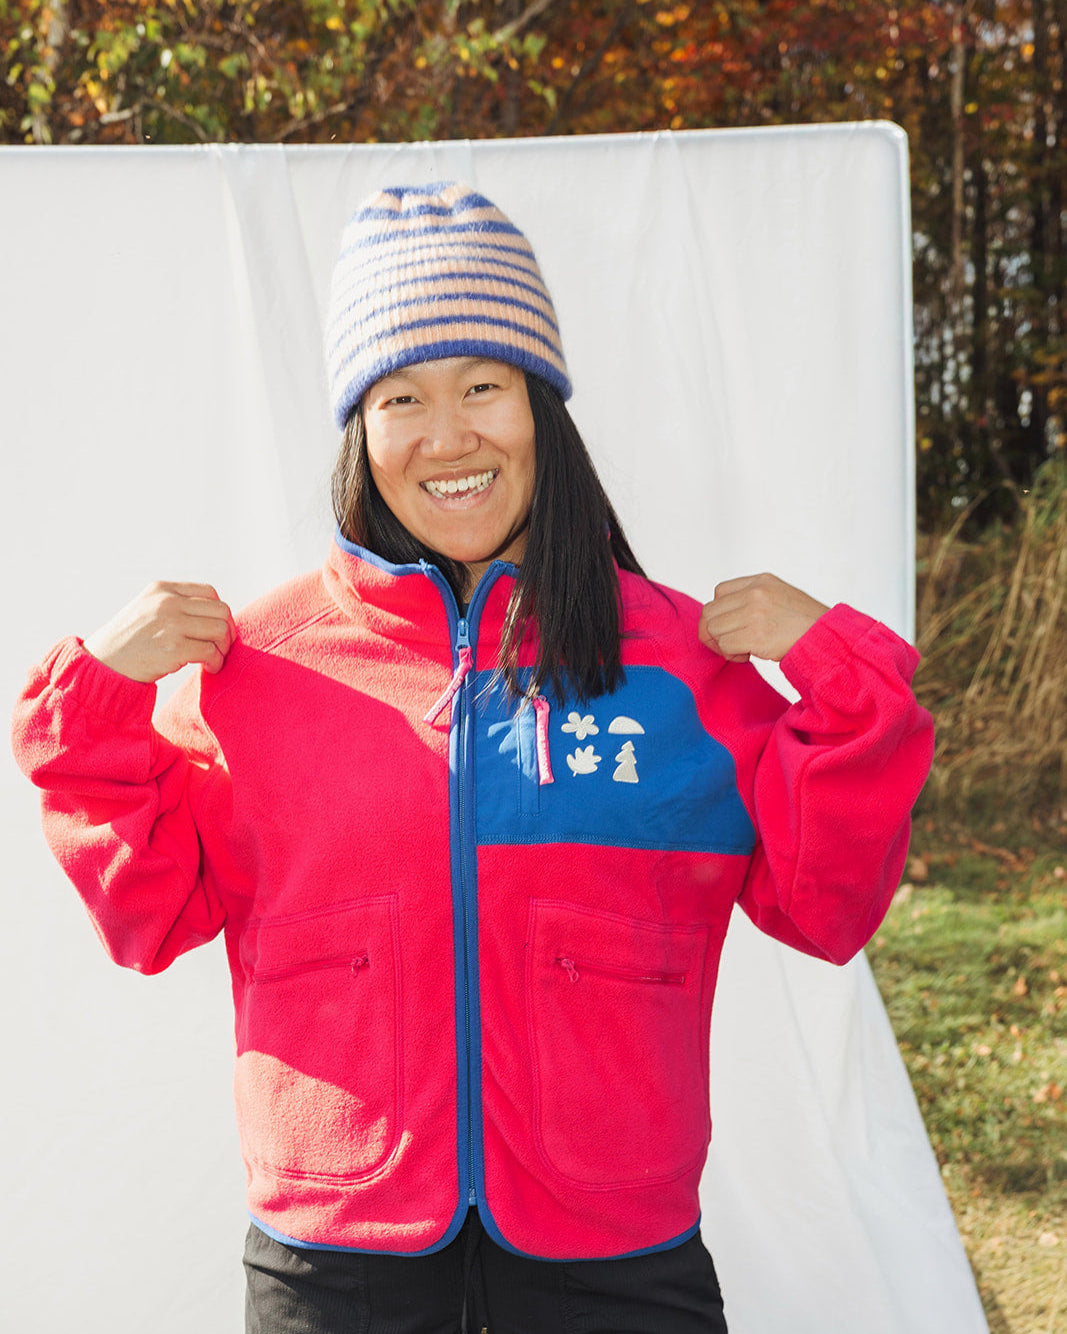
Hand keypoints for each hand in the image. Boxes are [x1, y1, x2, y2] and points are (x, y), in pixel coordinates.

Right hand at [83, 582, 235, 682]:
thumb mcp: (146, 609)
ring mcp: (171, 624)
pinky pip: (211, 652)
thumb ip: (174, 604)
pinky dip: (216, 662)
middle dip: (227, 631)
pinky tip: (209, 668)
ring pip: (220, 630)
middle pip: (220, 610)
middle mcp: (167, 602)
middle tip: (221, 647)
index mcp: (161, 589)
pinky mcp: (173, 648)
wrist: (100, 665)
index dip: (219, 612)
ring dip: (223, 648)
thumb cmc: (126, 642)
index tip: (217, 630)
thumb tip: (216, 613)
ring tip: (214, 659)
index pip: (209, 592)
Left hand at [699, 573, 828, 662]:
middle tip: (728, 644)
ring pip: (714, 629)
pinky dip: (732, 655)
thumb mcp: (779, 596)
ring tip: (743, 650)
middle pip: (710, 612)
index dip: (719, 613)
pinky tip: (748, 656)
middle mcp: (755, 592)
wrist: (828, 637)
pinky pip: (725, 646)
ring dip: (723, 645)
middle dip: (713, 632)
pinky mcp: (756, 635)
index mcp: (761, 581)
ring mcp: (755, 613)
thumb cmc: (805, 623)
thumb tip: (724, 617)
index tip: (729, 627)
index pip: (719, 591)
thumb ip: (752, 598)